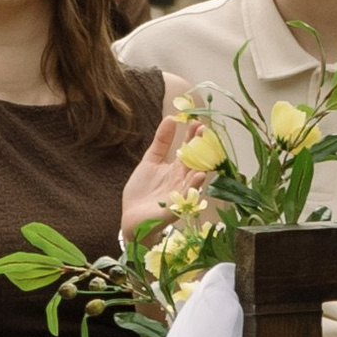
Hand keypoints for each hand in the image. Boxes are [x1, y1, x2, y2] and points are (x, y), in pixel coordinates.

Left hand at [121, 113, 196, 237]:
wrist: (131, 218)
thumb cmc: (142, 191)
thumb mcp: (150, 161)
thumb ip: (161, 142)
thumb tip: (170, 118)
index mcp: (176, 168)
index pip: (188, 149)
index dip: (192, 136)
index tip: (197, 122)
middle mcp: (182, 179)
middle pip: (194, 160)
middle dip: (200, 146)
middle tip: (204, 130)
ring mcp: (181, 192)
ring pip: (195, 177)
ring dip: (201, 164)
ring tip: (204, 149)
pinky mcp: (176, 206)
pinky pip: (188, 195)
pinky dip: (194, 186)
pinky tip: (199, 175)